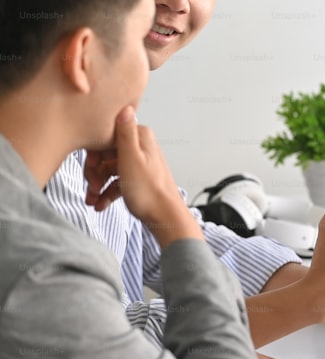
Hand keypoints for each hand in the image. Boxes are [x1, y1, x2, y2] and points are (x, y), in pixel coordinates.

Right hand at [84, 106, 198, 244]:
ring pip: (108, 170)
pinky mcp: (137, 180)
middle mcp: (140, 148)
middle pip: (105, 154)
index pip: (105, 136)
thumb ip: (125, 132)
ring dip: (97, 185)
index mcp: (140, 138)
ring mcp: (139, 165)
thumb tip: (125, 105)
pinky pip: (116, 183)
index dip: (94, 153)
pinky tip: (99, 204)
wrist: (164, 218)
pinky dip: (106, 193)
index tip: (91, 168)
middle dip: (94, 172)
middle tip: (91, 187)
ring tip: (92, 199)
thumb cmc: (149, 191)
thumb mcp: (131, 158)